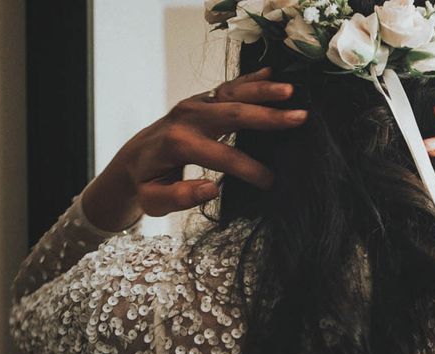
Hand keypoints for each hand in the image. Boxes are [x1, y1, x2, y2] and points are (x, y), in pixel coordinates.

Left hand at [82, 67, 307, 230]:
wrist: (133, 159)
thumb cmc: (148, 183)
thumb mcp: (155, 200)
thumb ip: (180, 197)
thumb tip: (212, 189)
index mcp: (179, 144)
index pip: (224, 157)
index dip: (250, 170)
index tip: (272, 183)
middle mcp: (188, 118)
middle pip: (234, 114)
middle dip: (268, 117)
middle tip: (300, 118)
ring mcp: (194, 104)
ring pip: (233, 93)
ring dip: (264, 90)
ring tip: (292, 90)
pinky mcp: (200, 100)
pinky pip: (228, 87)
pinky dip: (251, 79)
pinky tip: (272, 73)